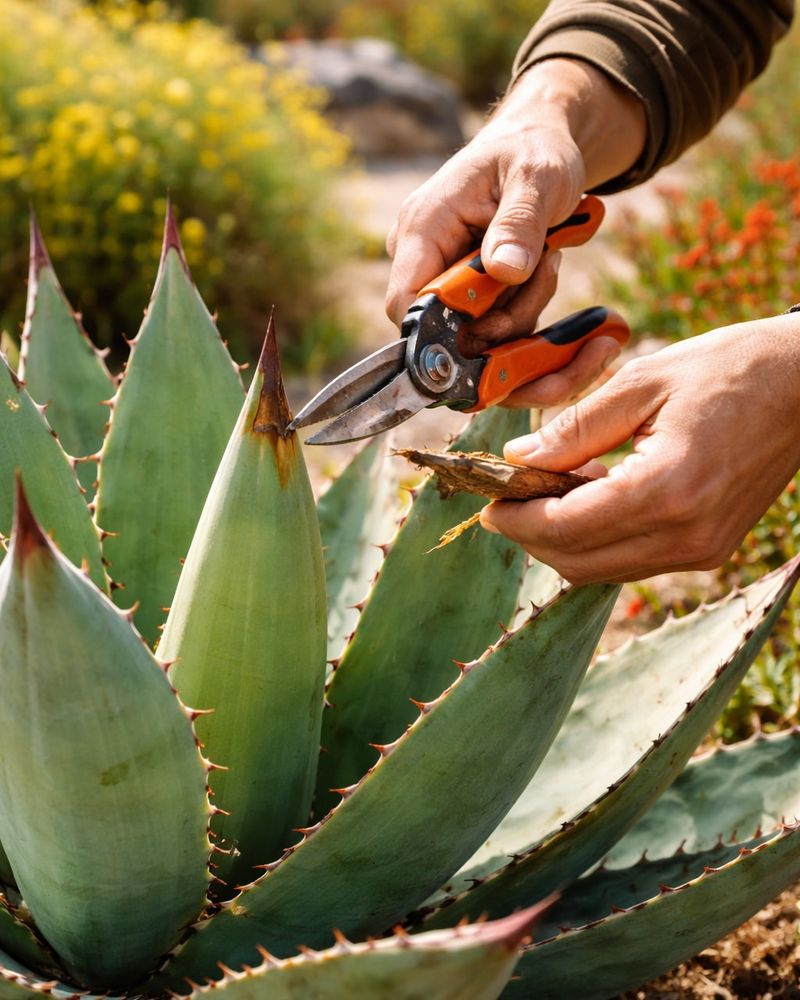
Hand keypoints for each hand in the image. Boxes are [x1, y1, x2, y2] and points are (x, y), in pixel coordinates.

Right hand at [385, 58, 644, 399]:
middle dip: (501, 316)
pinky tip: (539, 269)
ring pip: (473, 330)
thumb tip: (505, 272)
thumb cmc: (533, 151)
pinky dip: (520, 308)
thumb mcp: (538, 177)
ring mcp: (440, 274)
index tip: (496, 325)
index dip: (440, 331)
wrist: (538, 145)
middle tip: (544, 271)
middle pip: (444, 326)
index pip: (405, 303)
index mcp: (423, 227)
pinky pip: (488, 322)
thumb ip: (520, 224)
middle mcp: (421, 256)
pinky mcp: (463, 287)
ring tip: (546, 258)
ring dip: (519, 310)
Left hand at [480, 314, 799, 583]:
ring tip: (542, 498)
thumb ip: (574, 429)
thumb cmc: (729, 368)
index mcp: (668, 487)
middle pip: (578, 563)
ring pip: (603, 570)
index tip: (488, 504)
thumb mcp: (642, 382)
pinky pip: (633, 561)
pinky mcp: (709, 549)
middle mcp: (686, 533)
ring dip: (562, 543)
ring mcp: (702, 549)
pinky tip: (587, 501)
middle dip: (531, 538)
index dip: (518, 520)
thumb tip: (518, 461)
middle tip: (505, 504)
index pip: (567, 527)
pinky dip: (598, 540)